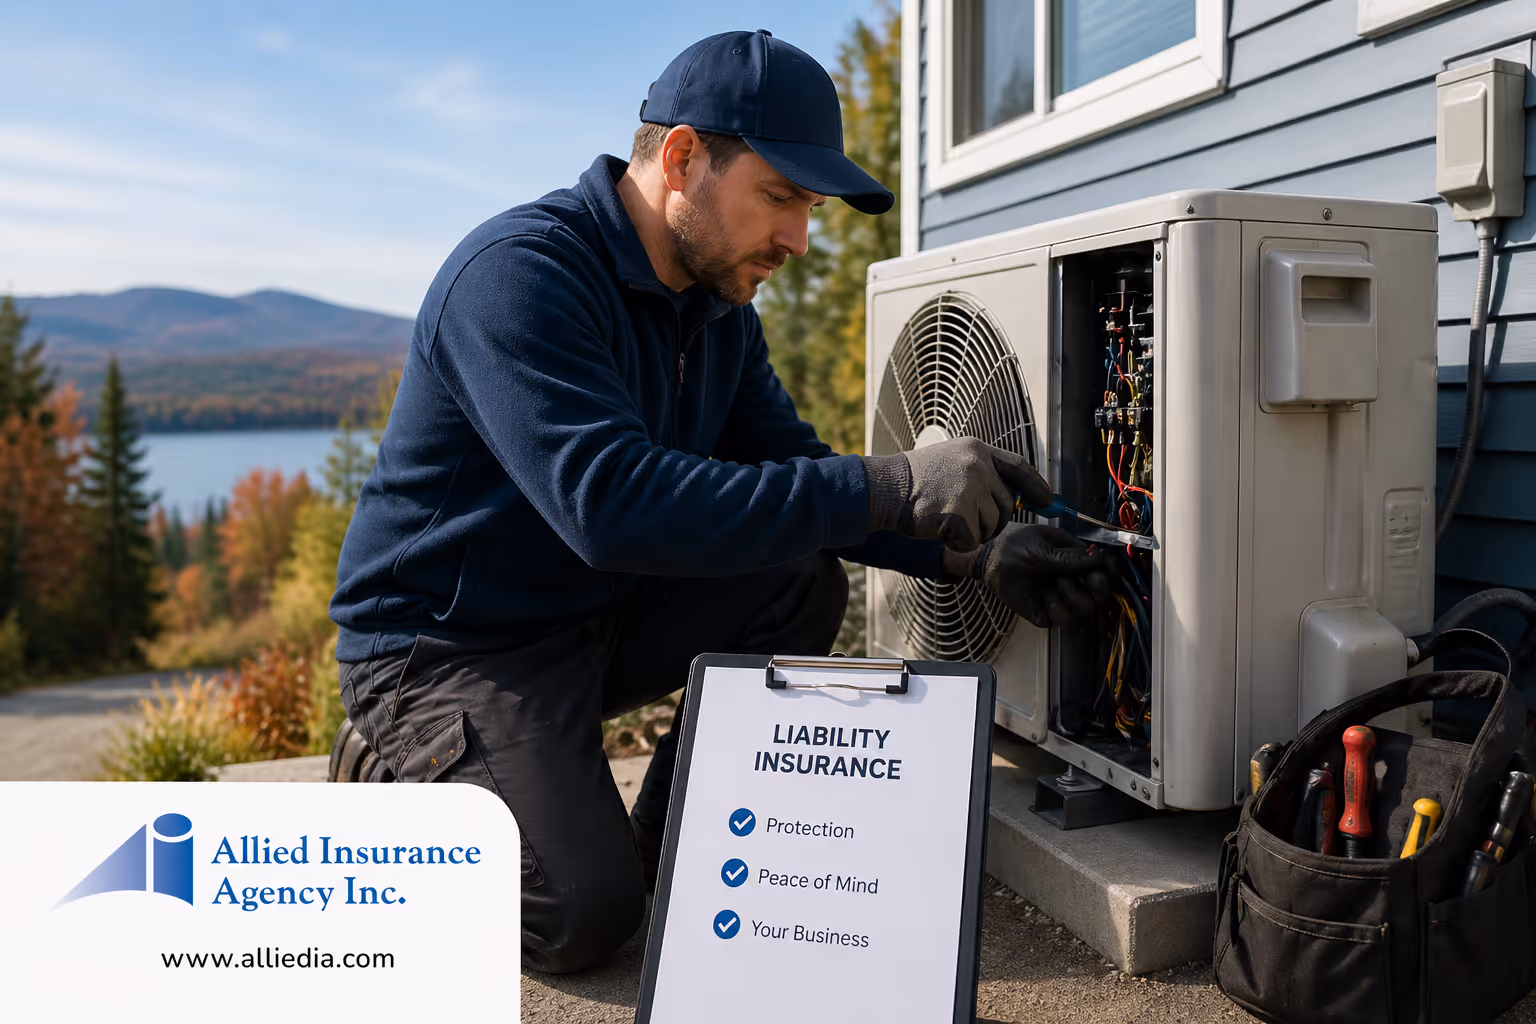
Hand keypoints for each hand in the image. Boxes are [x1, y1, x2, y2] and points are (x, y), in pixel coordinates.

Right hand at [862, 438, 1049, 552]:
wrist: (883, 488)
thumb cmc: (914, 479)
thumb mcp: (951, 460)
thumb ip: (982, 471)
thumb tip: (1017, 494)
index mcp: (977, 449)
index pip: (1018, 467)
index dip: (1036, 485)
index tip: (1047, 499)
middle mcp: (977, 466)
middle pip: (1007, 503)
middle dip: (993, 519)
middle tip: (968, 519)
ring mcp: (968, 489)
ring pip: (991, 525)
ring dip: (973, 531)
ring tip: (946, 518)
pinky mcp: (958, 515)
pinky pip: (972, 541)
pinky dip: (958, 542)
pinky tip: (938, 529)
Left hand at [969, 523, 1115, 627]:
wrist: (989, 561)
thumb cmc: (1015, 546)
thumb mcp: (1042, 546)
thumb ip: (1069, 556)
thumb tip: (1099, 557)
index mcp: (1077, 559)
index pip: (1106, 569)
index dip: (1111, 573)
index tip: (1106, 571)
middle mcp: (1074, 579)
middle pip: (1102, 593)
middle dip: (1096, 587)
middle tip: (1084, 580)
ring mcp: (1063, 598)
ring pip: (1086, 608)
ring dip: (1072, 595)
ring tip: (1053, 584)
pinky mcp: (1050, 614)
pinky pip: (1066, 621)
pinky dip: (1058, 610)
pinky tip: (1046, 598)